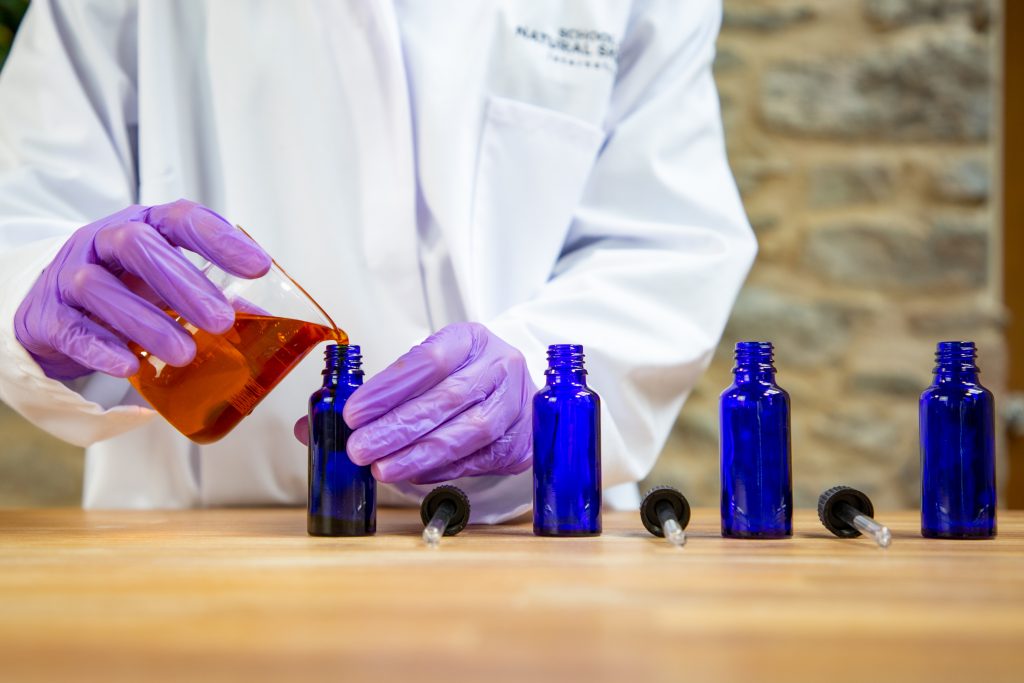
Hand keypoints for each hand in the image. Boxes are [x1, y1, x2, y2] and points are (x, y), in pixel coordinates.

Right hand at [14, 199, 270, 379]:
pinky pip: (71, 329)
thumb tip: (267, 324)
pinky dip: (100, 348)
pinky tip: (129, 366)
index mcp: (143, 226)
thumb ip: (214, 298)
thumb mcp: (167, 285)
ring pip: (100, 288)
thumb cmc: (124, 289)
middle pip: (138, 245)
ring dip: (147, 323)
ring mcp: (70, 275)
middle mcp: (103, 242)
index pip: (181, 219)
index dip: (219, 239)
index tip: (258, 267)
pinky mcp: (47, 316)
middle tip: (221, 320)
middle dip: (183, 283)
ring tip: (185, 354)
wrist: (52, 310)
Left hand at [296, 323, 534, 484]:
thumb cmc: (459, 377)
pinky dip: (442, 469)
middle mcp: (500, 366)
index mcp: (470, 338)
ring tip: (382, 469)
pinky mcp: (522, 440)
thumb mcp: (422, 369)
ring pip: (468, 432)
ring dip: (419, 454)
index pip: (429, 360)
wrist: (513, 390)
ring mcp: (516, 403)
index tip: (353, 413)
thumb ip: (372, 395)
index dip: (389, 389)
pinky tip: (412, 475)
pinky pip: (478, 458)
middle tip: (358, 449)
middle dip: (397, 428)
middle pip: (447, 399)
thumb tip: (309, 427)